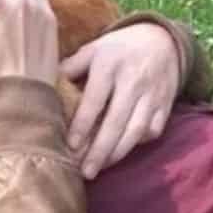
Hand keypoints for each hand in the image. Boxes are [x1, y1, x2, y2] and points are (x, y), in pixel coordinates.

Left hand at [60, 21, 179, 177]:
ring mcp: (151, 94)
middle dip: (100, 150)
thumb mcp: (93, 49)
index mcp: (109, 65)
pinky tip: (121, 153)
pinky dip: (138, 144)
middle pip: (116, 122)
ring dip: (117, 153)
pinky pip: (152, 130)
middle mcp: (132, 81)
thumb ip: (71, 67)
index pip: (94, 100)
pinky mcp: (165, 104)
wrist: (161, 39)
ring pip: (136, 131)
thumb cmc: (117, 49)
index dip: (83, 125)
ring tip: (99, 168)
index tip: (71, 146)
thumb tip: (47, 88)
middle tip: (85, 172)